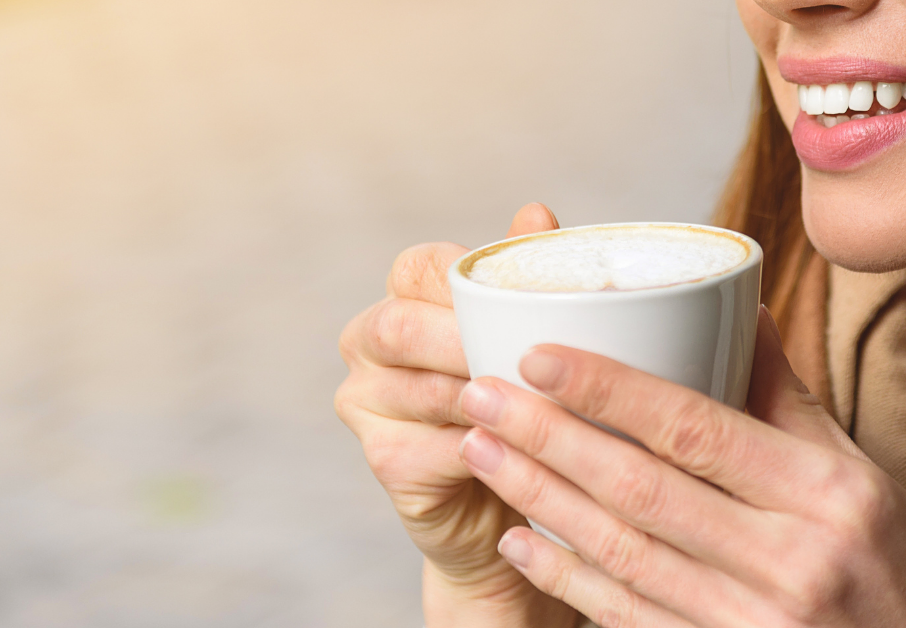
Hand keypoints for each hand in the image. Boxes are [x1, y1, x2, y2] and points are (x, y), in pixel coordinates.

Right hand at [335, 203, 577, 626]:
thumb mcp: (528, 337)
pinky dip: (483, 448)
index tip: (519, 298)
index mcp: (401, 299)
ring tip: (541, 402)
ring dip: (484, 397)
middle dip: (463, 341)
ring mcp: (365, 404)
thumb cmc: (522, 404)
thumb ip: (523, 280)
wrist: (511, 502)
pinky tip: (522, 450)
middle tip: (526, 357)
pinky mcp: (384, 460)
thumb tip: (535, 213)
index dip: (461, 278)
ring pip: (420, 389)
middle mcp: (367, 344)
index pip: (418, 267)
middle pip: (399, 326)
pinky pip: (434, 448)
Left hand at [456, 307, 905, 627]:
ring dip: (539, 500)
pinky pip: (628, 618)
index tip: (537, 355)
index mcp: (824, 493)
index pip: (694, 428)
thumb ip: (786, 398)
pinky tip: (521, 539)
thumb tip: (738, 309)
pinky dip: (567, 579)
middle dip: (546, 437)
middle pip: (639, 488)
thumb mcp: (863, 475)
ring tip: (481, 450)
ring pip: (620, 552)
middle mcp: (788, 560)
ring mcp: (753, 623)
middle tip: (480, 394)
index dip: (606, 390)